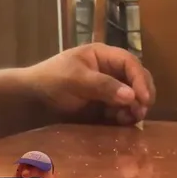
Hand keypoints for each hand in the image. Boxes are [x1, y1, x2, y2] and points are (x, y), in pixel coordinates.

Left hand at [23, 43, 154, 125]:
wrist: (33, 100)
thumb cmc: (52, 80)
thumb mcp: (76, 79)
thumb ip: (103, 86)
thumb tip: (131, 96)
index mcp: (103, 56)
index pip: (130, 63)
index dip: (140, 79)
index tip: (144, 98)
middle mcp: (109, 70)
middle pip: (136, 78)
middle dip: (142, 93)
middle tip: (142, 111)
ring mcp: (108, 88)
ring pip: (132, 96)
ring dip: (136, 106)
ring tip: (132, 118)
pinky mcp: (104, 106)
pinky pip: (122, 110)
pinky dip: (126, 116)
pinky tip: (123, 122)